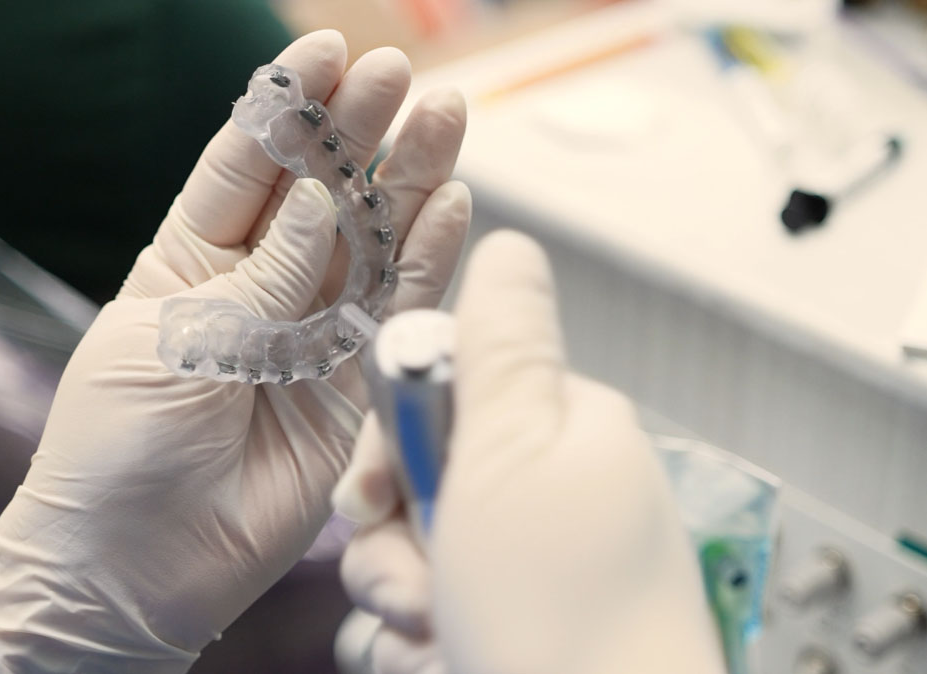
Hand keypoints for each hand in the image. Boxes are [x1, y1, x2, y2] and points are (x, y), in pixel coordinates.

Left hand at [0, 30, 470, 672]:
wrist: (136, 567)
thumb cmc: (117, 450)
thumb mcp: (173, 343)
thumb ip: (258, 276)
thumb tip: (320, 201)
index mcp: (189, 262)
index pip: (245, 165)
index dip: (287, 109)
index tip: (326, 53)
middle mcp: (258, 288)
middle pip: (320, 194)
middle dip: (359, 133)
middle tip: (402, 77)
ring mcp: (308, 335)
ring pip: (370, 245)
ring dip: (408, 183)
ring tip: (447, 119)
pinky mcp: (351, 387)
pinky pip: (394, 315)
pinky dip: (427, 263)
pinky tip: (453, 208)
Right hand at [334, 231, 725, 673]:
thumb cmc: (566, 617)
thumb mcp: (518, 455)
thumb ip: (501, 347)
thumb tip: (509, 247)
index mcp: (560, 428)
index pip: (440, 392)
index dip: (391, 441)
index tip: (374, 490)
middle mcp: (546, 488)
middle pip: (415, 476)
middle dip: (394, 534)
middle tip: (420, 577)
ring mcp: (526, 558)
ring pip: (408, 547)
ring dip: (399, 592)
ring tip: (440, 631)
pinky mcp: (504, 616)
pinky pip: (422, 605)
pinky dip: (415, 636)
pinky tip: (444, 654)